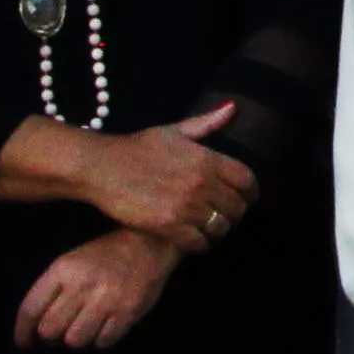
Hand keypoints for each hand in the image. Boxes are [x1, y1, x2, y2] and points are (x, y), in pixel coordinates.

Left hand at [16, 227, 172, 350]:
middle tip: (58, 334)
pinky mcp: (127, 313)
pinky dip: (100, 340)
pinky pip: (102, 342)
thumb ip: (51, 291)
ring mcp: (106, 300)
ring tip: (83, 329)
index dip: (22, 332)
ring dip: (76, 339)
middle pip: (50, 330)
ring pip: (75, 340)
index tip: (24, 344)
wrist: (148, 244)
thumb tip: (35, 328)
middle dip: (50, 338)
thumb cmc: (103, 255)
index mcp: (63, 269)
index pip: (30, 308)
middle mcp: (82, 285)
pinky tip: (103, 327)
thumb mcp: (70, 262)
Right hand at [83, 103, 256, 255]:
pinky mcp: (168, 226)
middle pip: (237, 207)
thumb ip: (206, 123)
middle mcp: (201, 182)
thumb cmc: (137, 148)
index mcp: (206, 158)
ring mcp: (185, 206)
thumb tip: (232, 108)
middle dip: (235, 214)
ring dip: (218, 230)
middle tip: (225, 216)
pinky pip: (198, 243)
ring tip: (209, 228)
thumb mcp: (174, 131)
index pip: (247, 180)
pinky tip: (193, 239)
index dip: (251, 193)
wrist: (102, 168)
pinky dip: (200, 244)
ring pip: (220, 227)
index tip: (247, 199)